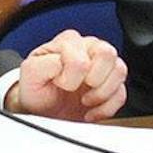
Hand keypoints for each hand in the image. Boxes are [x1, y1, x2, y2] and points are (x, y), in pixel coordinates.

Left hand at [6, 31, 126, 121]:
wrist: (42, 109)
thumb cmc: (36, 87)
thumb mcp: (30, 73)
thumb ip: (45, 63)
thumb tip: (63, 63)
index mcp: (68, 41)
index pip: (80, 57)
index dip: (69, 77)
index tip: (59, 84)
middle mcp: (89, 47)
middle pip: (107, 53)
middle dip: (91, 80)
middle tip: (76, 90)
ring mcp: (103, 64)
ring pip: (120, 70)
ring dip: (101, 93)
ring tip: (84, 101)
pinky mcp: (113, 83)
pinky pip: (122, 93)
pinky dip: (106, 107)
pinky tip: (91, 110)